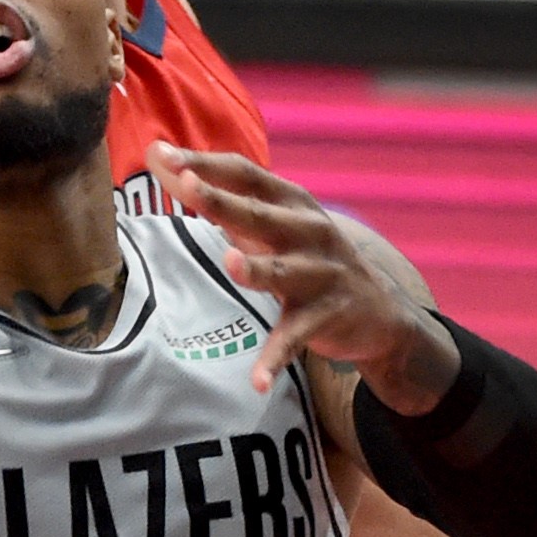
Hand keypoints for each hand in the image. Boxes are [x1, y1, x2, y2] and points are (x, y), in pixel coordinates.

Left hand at [146, 143, 452, 403]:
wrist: (379, 311)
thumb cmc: (306, 256)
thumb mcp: (270, 222)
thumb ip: (218, 195)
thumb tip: (157, 157)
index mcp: (292, 202)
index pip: (244, 174)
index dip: (205, 163)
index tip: (163, 155)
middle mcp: (309, 230)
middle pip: (258, 214)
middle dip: (220, 200)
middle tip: (184, 185)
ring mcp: (321, 273)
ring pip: (282, 271)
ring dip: (258, 269)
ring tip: (232, 264)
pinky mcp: (327, 315)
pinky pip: (295, 337)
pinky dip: (275, 358)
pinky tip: (257, 382)